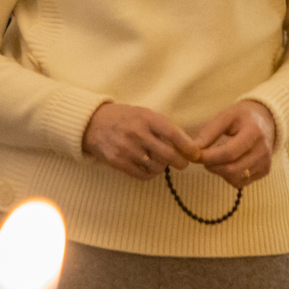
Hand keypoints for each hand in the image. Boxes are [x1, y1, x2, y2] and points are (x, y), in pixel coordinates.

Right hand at [82, 102, 200, 179]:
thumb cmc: (125, 118)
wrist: (93, 124)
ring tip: (159, 161)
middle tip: (182, 163)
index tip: (195, 154)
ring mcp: (126, 148)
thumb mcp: (144, 113)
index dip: (187, 147)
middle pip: (167, 155)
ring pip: (156, 167)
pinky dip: (150, 174)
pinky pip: (142, 175)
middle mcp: (136, 133)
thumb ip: (164, 126)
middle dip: (180, 162)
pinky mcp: (117, 161)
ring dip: (162, 167)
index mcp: (145, 118)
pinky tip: (148, 167)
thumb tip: (189, 143)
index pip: (172, 134)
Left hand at [193, 100, 277, 188]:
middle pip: (232, 169)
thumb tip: (193, 150)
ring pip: (235, 178)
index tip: (196, 155)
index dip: (209, 157)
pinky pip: (240, 182)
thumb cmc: (240, 117)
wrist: (264, 120)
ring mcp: (266, 162)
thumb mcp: (224, 116)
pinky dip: (228, 176)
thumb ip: (208, 132)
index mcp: (254, 132)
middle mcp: (263, 150)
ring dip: (219, 172)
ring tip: (215, 158)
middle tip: (203, 158)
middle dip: (212, 166)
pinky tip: (226, 163)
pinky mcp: (265, 171)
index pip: (229, 153)